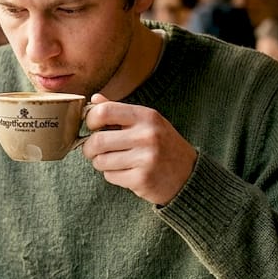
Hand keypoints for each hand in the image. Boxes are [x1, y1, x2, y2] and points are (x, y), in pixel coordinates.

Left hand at [79, 93, 196, 205]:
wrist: (188, 175)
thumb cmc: (163, 145)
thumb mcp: (147, 122)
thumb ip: (120, 111)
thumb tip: (94, 99)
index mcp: (146, 116)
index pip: (103, 112)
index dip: (90, 120)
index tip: (92, 127)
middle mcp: (147, 135)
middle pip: (97, 141)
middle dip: (89, 148)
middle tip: (93, 150)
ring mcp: (145, 158)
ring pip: (100, 161)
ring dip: (101, 163)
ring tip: (114, 161)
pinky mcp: (142, 179)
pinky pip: (110, 176)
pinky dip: (112, 175)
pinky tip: (126, 172)